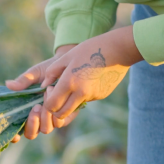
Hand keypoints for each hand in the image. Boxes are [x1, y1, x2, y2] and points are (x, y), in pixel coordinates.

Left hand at [7, 26, 142, 142]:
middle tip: (58, 95)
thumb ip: (52, 72)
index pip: (51, 106)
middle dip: (56, 109)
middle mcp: (81, 93)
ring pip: (74, 107)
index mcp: (69, 82)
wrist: (119, 49)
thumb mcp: (67, 57)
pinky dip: (83, 95)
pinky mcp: (101, 96)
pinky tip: (89, 79)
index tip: (51, 90)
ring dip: (70, 101)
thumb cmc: (89, 49)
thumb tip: (44, 86)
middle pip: (61, 114)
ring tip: (75, 82)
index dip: (48, 102)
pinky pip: (87, 100)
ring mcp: (92, 96)